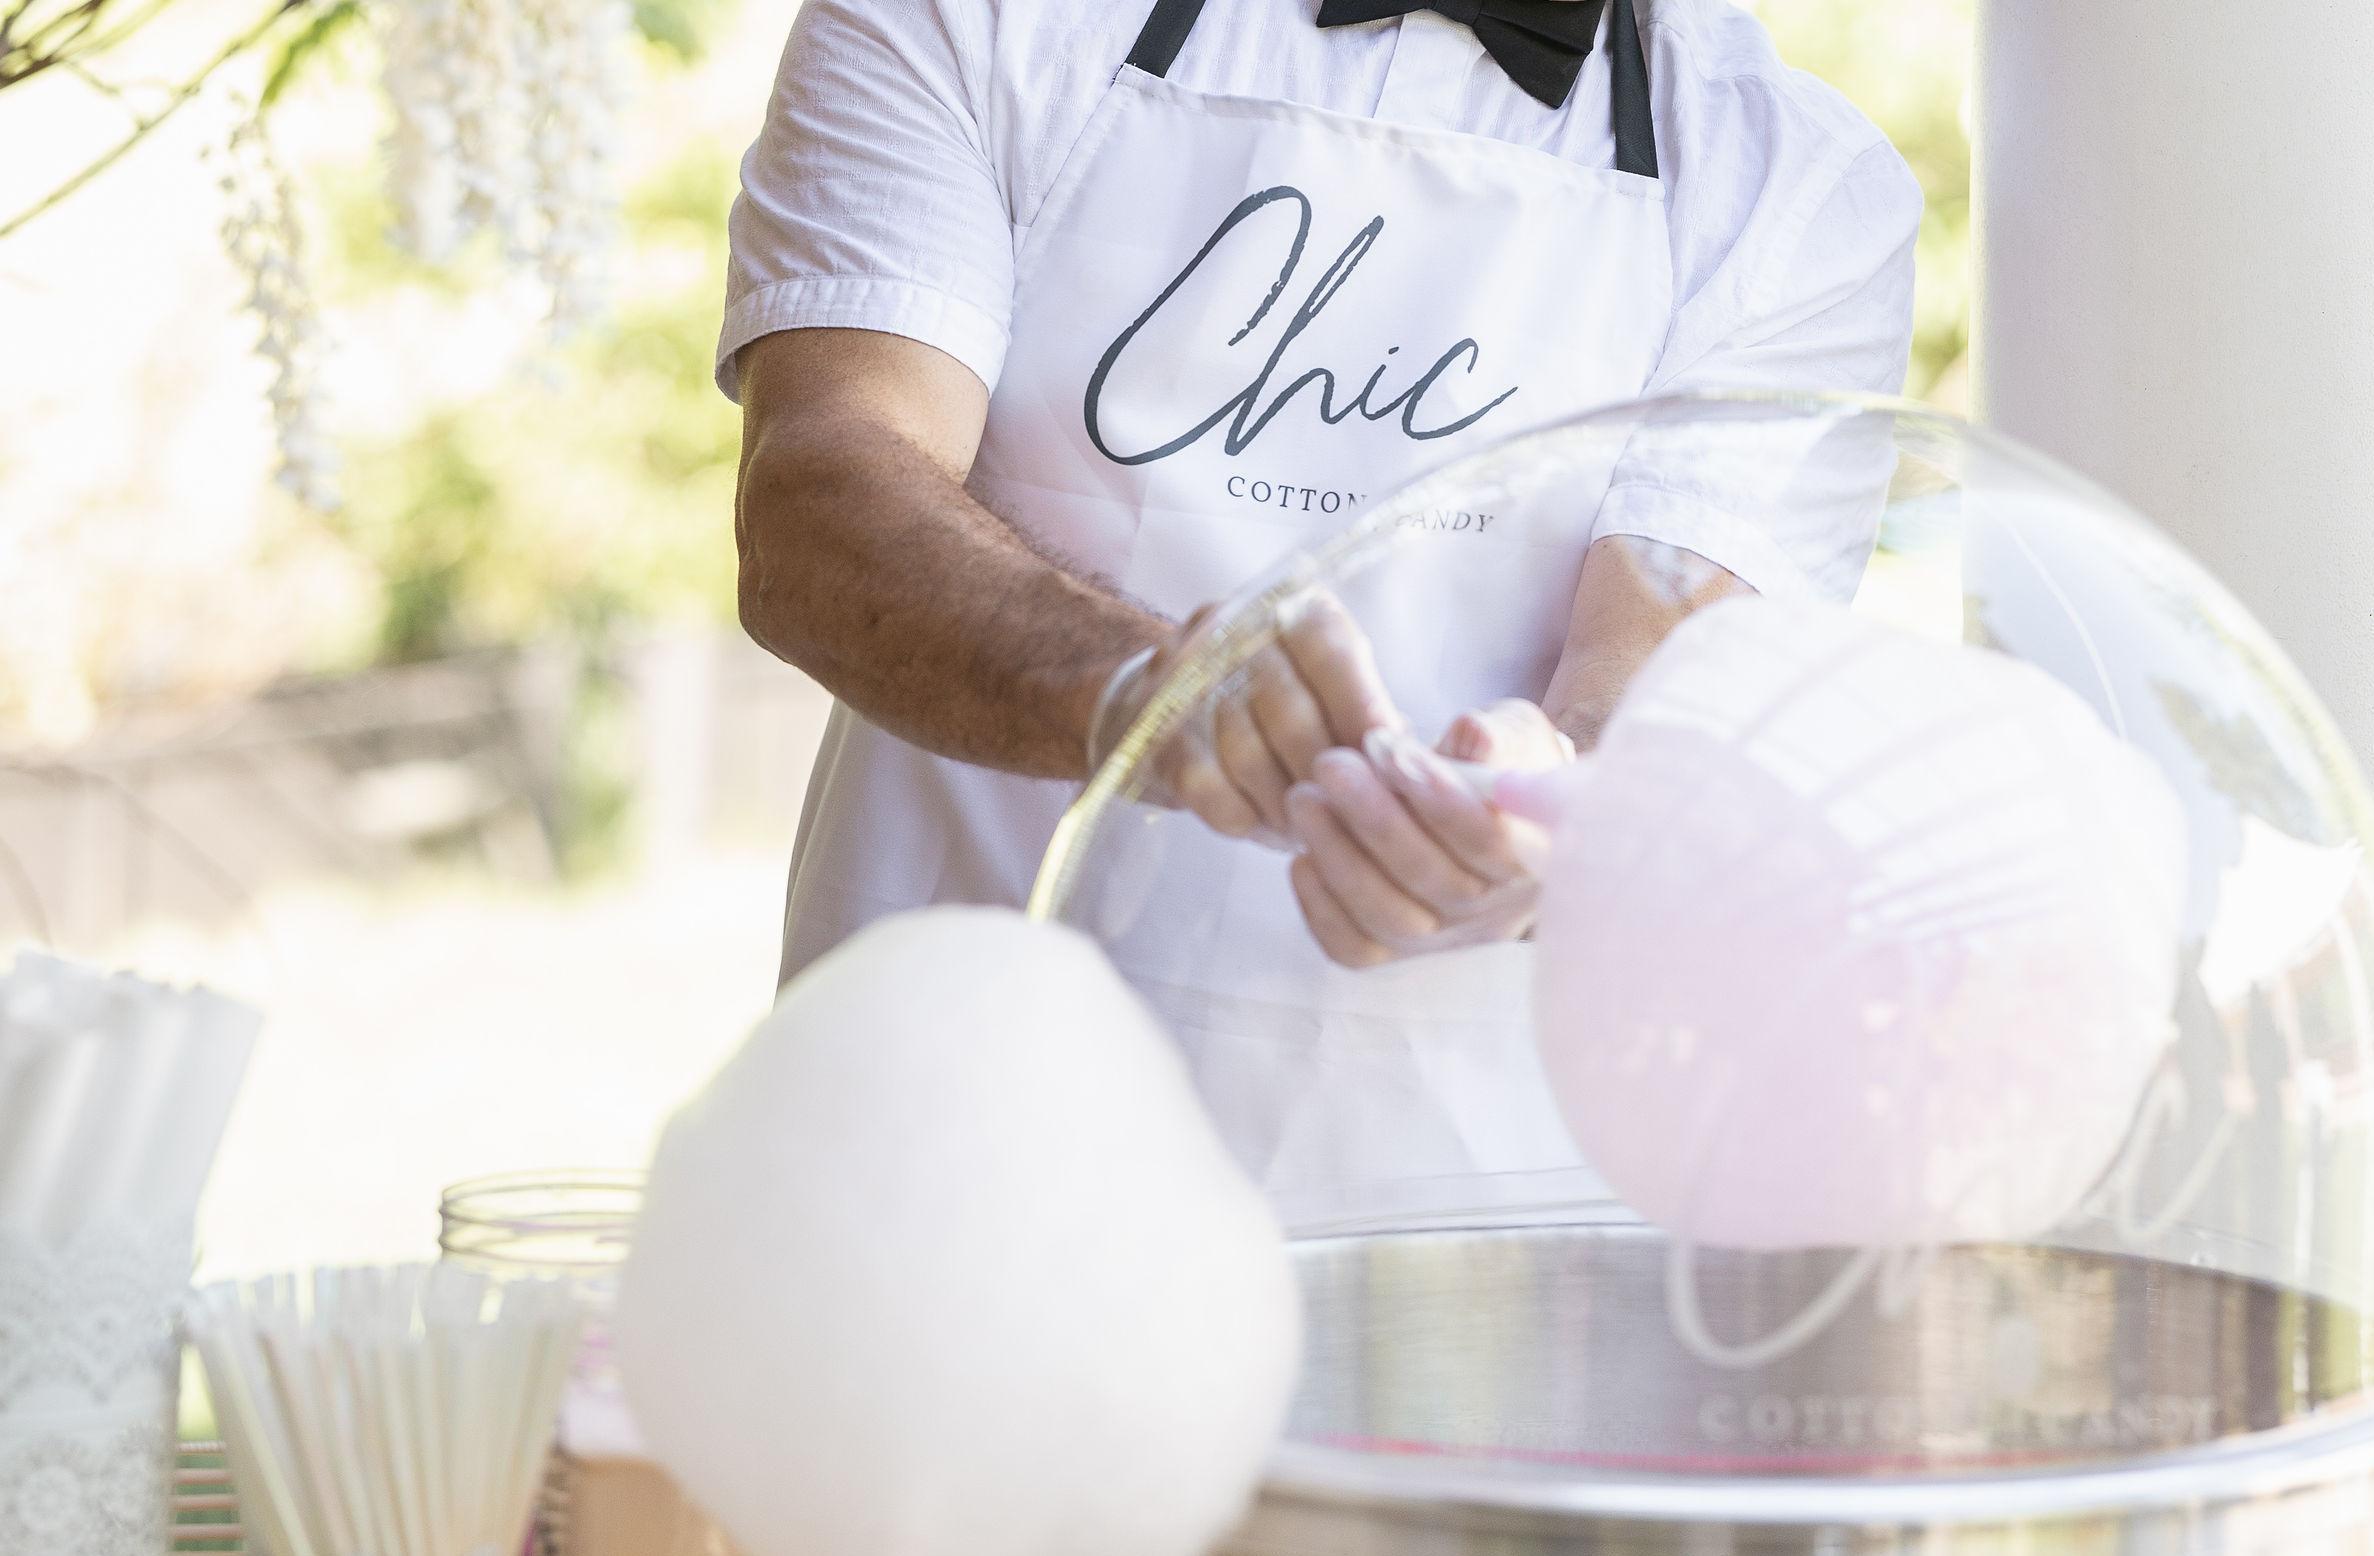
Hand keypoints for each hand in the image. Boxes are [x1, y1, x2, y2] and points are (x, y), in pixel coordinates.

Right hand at [1098, 592, 1402, 848]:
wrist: (1153, 702)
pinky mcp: (1153, 729)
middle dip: (1325, 779)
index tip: (1388, 766)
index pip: (1333, 655)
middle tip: (1349, 817)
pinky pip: (1208, 787)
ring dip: (1286, 806)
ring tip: (1309, 828)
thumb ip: (1367, 711)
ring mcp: (1184, 678)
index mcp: (1286, 607)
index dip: (1364, 714)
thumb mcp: (1323, 682)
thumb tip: (1412, 760)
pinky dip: (1242, 816)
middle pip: (1291, 715)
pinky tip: (1259, 823)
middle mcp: (1231, 629)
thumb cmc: (1267, 700)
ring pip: (1249, 757)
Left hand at [1285, 699, 1571, 967]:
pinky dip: (1321, 909)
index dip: (1439, 797)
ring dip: (1338, 856)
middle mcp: (1494, 909)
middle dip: (1373, 817)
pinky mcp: (1399, 952)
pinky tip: (1300, 859)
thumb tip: (1471, 734)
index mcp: (1535, 856)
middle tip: (1330, 763)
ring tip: (1304, 798)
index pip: (1490, 840)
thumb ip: (1496, 735)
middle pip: (1432, 879)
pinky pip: (1356, 948)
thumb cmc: (1500, 765)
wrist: (1482, 809)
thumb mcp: (1512, 735)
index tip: (1392, 746)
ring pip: (1390, 917)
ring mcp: (1445, 937)